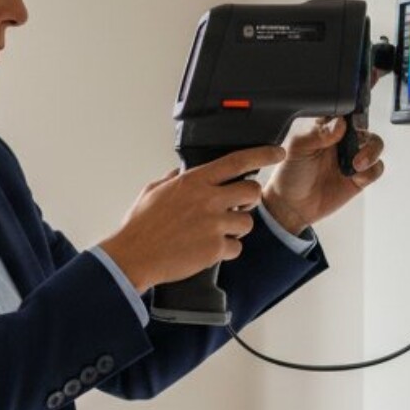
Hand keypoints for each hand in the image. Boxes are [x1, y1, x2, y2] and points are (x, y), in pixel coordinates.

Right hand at [97, 145, 286, 292]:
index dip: (262, 155)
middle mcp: (208, 200)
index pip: (237, 161)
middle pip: (251, 191)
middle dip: (248, 199)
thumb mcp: (153, 191)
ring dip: (236, 228)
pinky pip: (236, 248)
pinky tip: (207, 250)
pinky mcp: (214, 249)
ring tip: (215, 233)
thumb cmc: (140, 226)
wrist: (133, 257)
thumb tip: (179, 173)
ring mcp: (213, 225)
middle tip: (237, 206)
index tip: (276, 153)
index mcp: (193, 182)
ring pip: (247, 223)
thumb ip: (172, 179)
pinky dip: (225, 251)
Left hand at [262, 117, 385, 235]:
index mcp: (325, 129)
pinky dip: (371, 170)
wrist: (292, 206)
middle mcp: (341, 141)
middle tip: (356, 140)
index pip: (345, 112)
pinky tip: (356, 176)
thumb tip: (340, 123)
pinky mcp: (359, 177)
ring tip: (356, 163)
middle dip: (364, 133)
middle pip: (365, 127)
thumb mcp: (297, 149)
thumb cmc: (290, 174)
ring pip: (375, 145)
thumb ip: (317, 133)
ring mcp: (351, 158)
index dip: (353, 111)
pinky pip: (376, 168)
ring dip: (371, 151)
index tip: (352, 119)